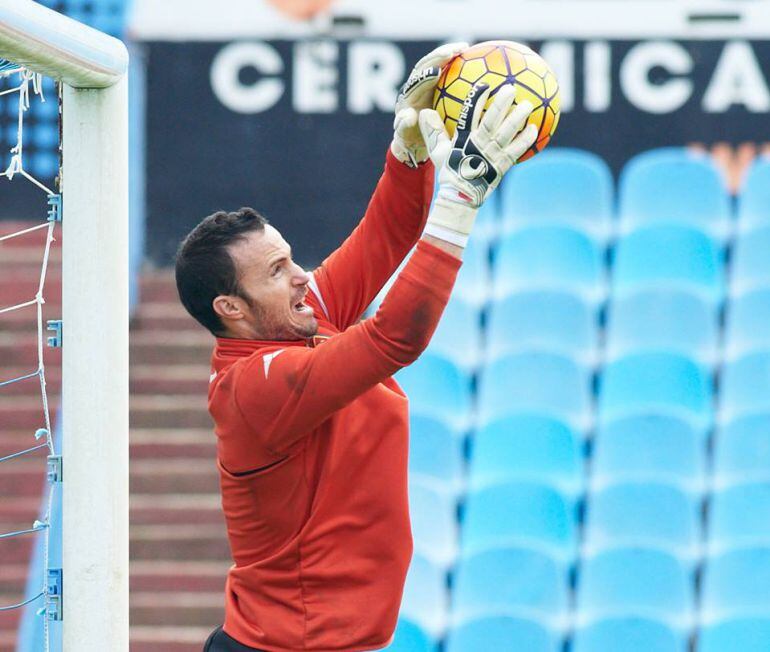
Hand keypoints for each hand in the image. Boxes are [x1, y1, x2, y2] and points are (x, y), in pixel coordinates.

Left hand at [390, 42, 467, 166]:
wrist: (414, 136)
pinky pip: (450, 69)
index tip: (436, 73)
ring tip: (465, 47)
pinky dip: (461, 62)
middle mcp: (417, 83)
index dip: (425, 76)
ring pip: (438, 62)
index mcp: (409, 95)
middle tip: (454, 51)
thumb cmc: (411, 137)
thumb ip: (404, 125)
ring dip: (451, 53)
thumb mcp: (406, 134)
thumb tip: (408, 115)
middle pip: (426, 64)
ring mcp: (428, 80)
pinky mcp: (438, 81)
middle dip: (439, 56)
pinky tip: (477, 58)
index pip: (416, 81)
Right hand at [419, 83, 537, 246]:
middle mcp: (479, 144)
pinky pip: (517, 150)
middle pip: (492, 120)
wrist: (461, 195)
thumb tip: (423, 112)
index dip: (476, 99)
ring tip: (527, 104)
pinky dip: (526, 139)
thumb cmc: (450, 170)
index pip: (469, 115)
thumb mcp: (438, 150)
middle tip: (511, 88)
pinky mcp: (502, 164)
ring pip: (507, 133)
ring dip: (518, 118)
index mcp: (463, 138)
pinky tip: (534, 129)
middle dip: (501, 103)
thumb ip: (432, 131)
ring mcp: (492, 154)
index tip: (484, 85)